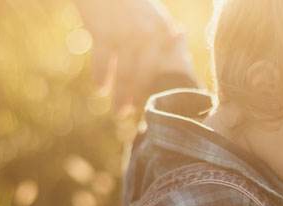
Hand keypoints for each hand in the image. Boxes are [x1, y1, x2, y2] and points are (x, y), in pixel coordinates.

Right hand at [76, 0, 191, 113]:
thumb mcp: (151, 13)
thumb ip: (165, 29)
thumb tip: (182, 37)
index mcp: (163, 30)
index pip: (165, 68)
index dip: (161, 88)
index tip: (158, 105)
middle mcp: (148, 34)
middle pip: (146, 76)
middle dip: (140, 99)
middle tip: (134, 115)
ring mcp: (126, 34)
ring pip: (124, 75)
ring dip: (121, 97)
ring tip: (118, 113)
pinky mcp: (104, 33)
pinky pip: (102, 63)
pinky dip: (101, 78)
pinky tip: (100, 89)